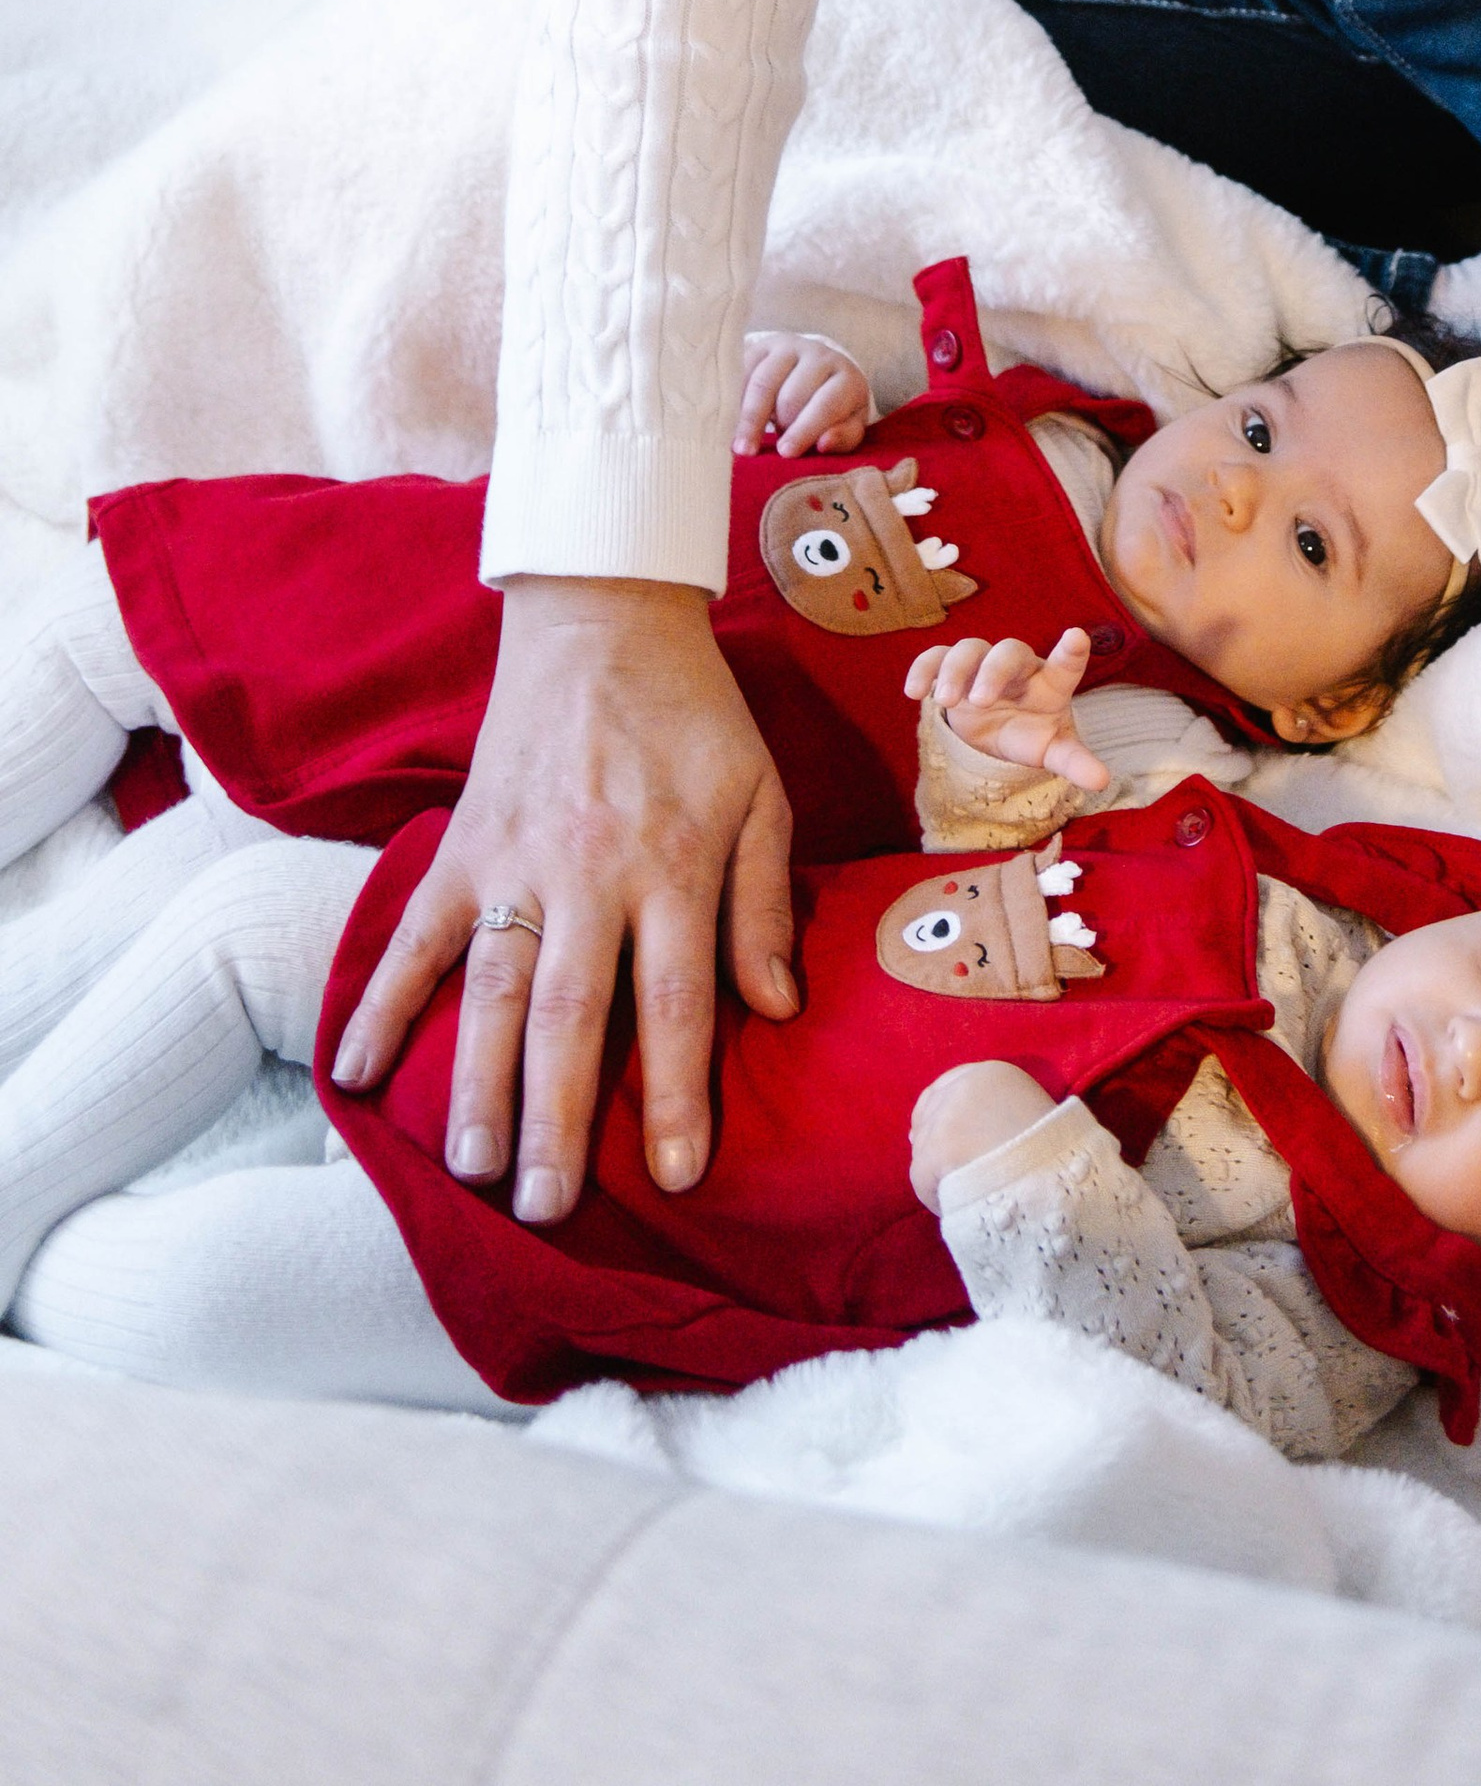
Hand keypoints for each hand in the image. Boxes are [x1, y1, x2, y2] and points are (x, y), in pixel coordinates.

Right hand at [329, 578, 797, 1217]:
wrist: (603, 618)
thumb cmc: (696, 716)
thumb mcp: (761, 794)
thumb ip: (765, 903)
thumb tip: (780, 1009)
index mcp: (673, 865)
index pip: (676, 1000)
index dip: (674, 1092)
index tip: (675, 1175)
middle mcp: (590, 874)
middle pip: (573, 1014)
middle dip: (559, 1118)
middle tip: (546, 1207)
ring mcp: (515, 861)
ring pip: (491, 988)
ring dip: (477, 1082)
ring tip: (471, 1166)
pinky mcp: (460, 846)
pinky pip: (415, 936)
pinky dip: (379, 1003)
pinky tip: (354, 1075)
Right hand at [736, 328, 872, 456]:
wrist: (818, 371)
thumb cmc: (835, 409)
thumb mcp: (847, 424)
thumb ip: (842, 438)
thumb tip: (824, 444)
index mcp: (847, 378)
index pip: (826, 404)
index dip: (805, 430)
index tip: (786, 453)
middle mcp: (819, 355)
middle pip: (792, 394)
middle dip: (781, 424)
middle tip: (773, 451)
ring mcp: (789, 347)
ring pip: (764, 383)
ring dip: (752, 418)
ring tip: (744, 448)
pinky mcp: (763, 346)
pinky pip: (744, 373)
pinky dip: (737, 401)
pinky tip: (734, 423)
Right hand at [905, 628, 1108, 792]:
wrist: (998, 733)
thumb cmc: (1034, 733)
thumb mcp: (1055, 749)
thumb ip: (1076, 762)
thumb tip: (1102, 781)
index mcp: (1050, 682)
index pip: (1066, 664)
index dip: (1072, 651)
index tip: (1077, 637)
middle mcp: (1018, 667)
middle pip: (1009, 651)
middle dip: (994, 671)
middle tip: (980, 700)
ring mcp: (982, 665)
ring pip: (969, 649)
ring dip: (956, 670)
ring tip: (946, 700)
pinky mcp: (952, 671)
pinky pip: (936, 657)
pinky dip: (924, 669)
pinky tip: (915, 693)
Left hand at [910, 1061, 1054, 1207]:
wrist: (1059, 1182)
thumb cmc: (1053, 1153)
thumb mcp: (1027, 1114)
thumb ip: (991, 1113)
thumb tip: (937, 1131)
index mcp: (994, 1073)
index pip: (948, 1085)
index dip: (941, 1114)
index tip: (945, 1141)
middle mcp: (966, 1084)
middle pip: (929, 1114)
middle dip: (935, 1143)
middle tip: (951, 1172)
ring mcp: (948, 1115)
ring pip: (924, 1148)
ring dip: (939, 1172)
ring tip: (964, 1193)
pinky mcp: (936, 1149)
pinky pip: (922, 1178)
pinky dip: (935, 1196)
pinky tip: (956, 1206)